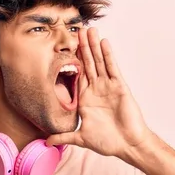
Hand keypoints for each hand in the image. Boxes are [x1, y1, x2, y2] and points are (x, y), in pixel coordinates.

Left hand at [46, 27, 153, 159]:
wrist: (128, 145)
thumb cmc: (108, 142)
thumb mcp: (81, 138)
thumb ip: (64, 136)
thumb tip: (47, 142)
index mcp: (85, 99)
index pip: (77, 74)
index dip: (71, 60)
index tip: (65, 46)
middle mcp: (96, 89)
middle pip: (88, 63)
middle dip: (82, 47)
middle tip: (77, 29)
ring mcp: (108, 86)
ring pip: (98, 61)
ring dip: (93, 46)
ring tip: (89, 29)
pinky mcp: (119, 86)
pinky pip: (111, 68)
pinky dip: (107, 55)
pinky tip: (103, 42)